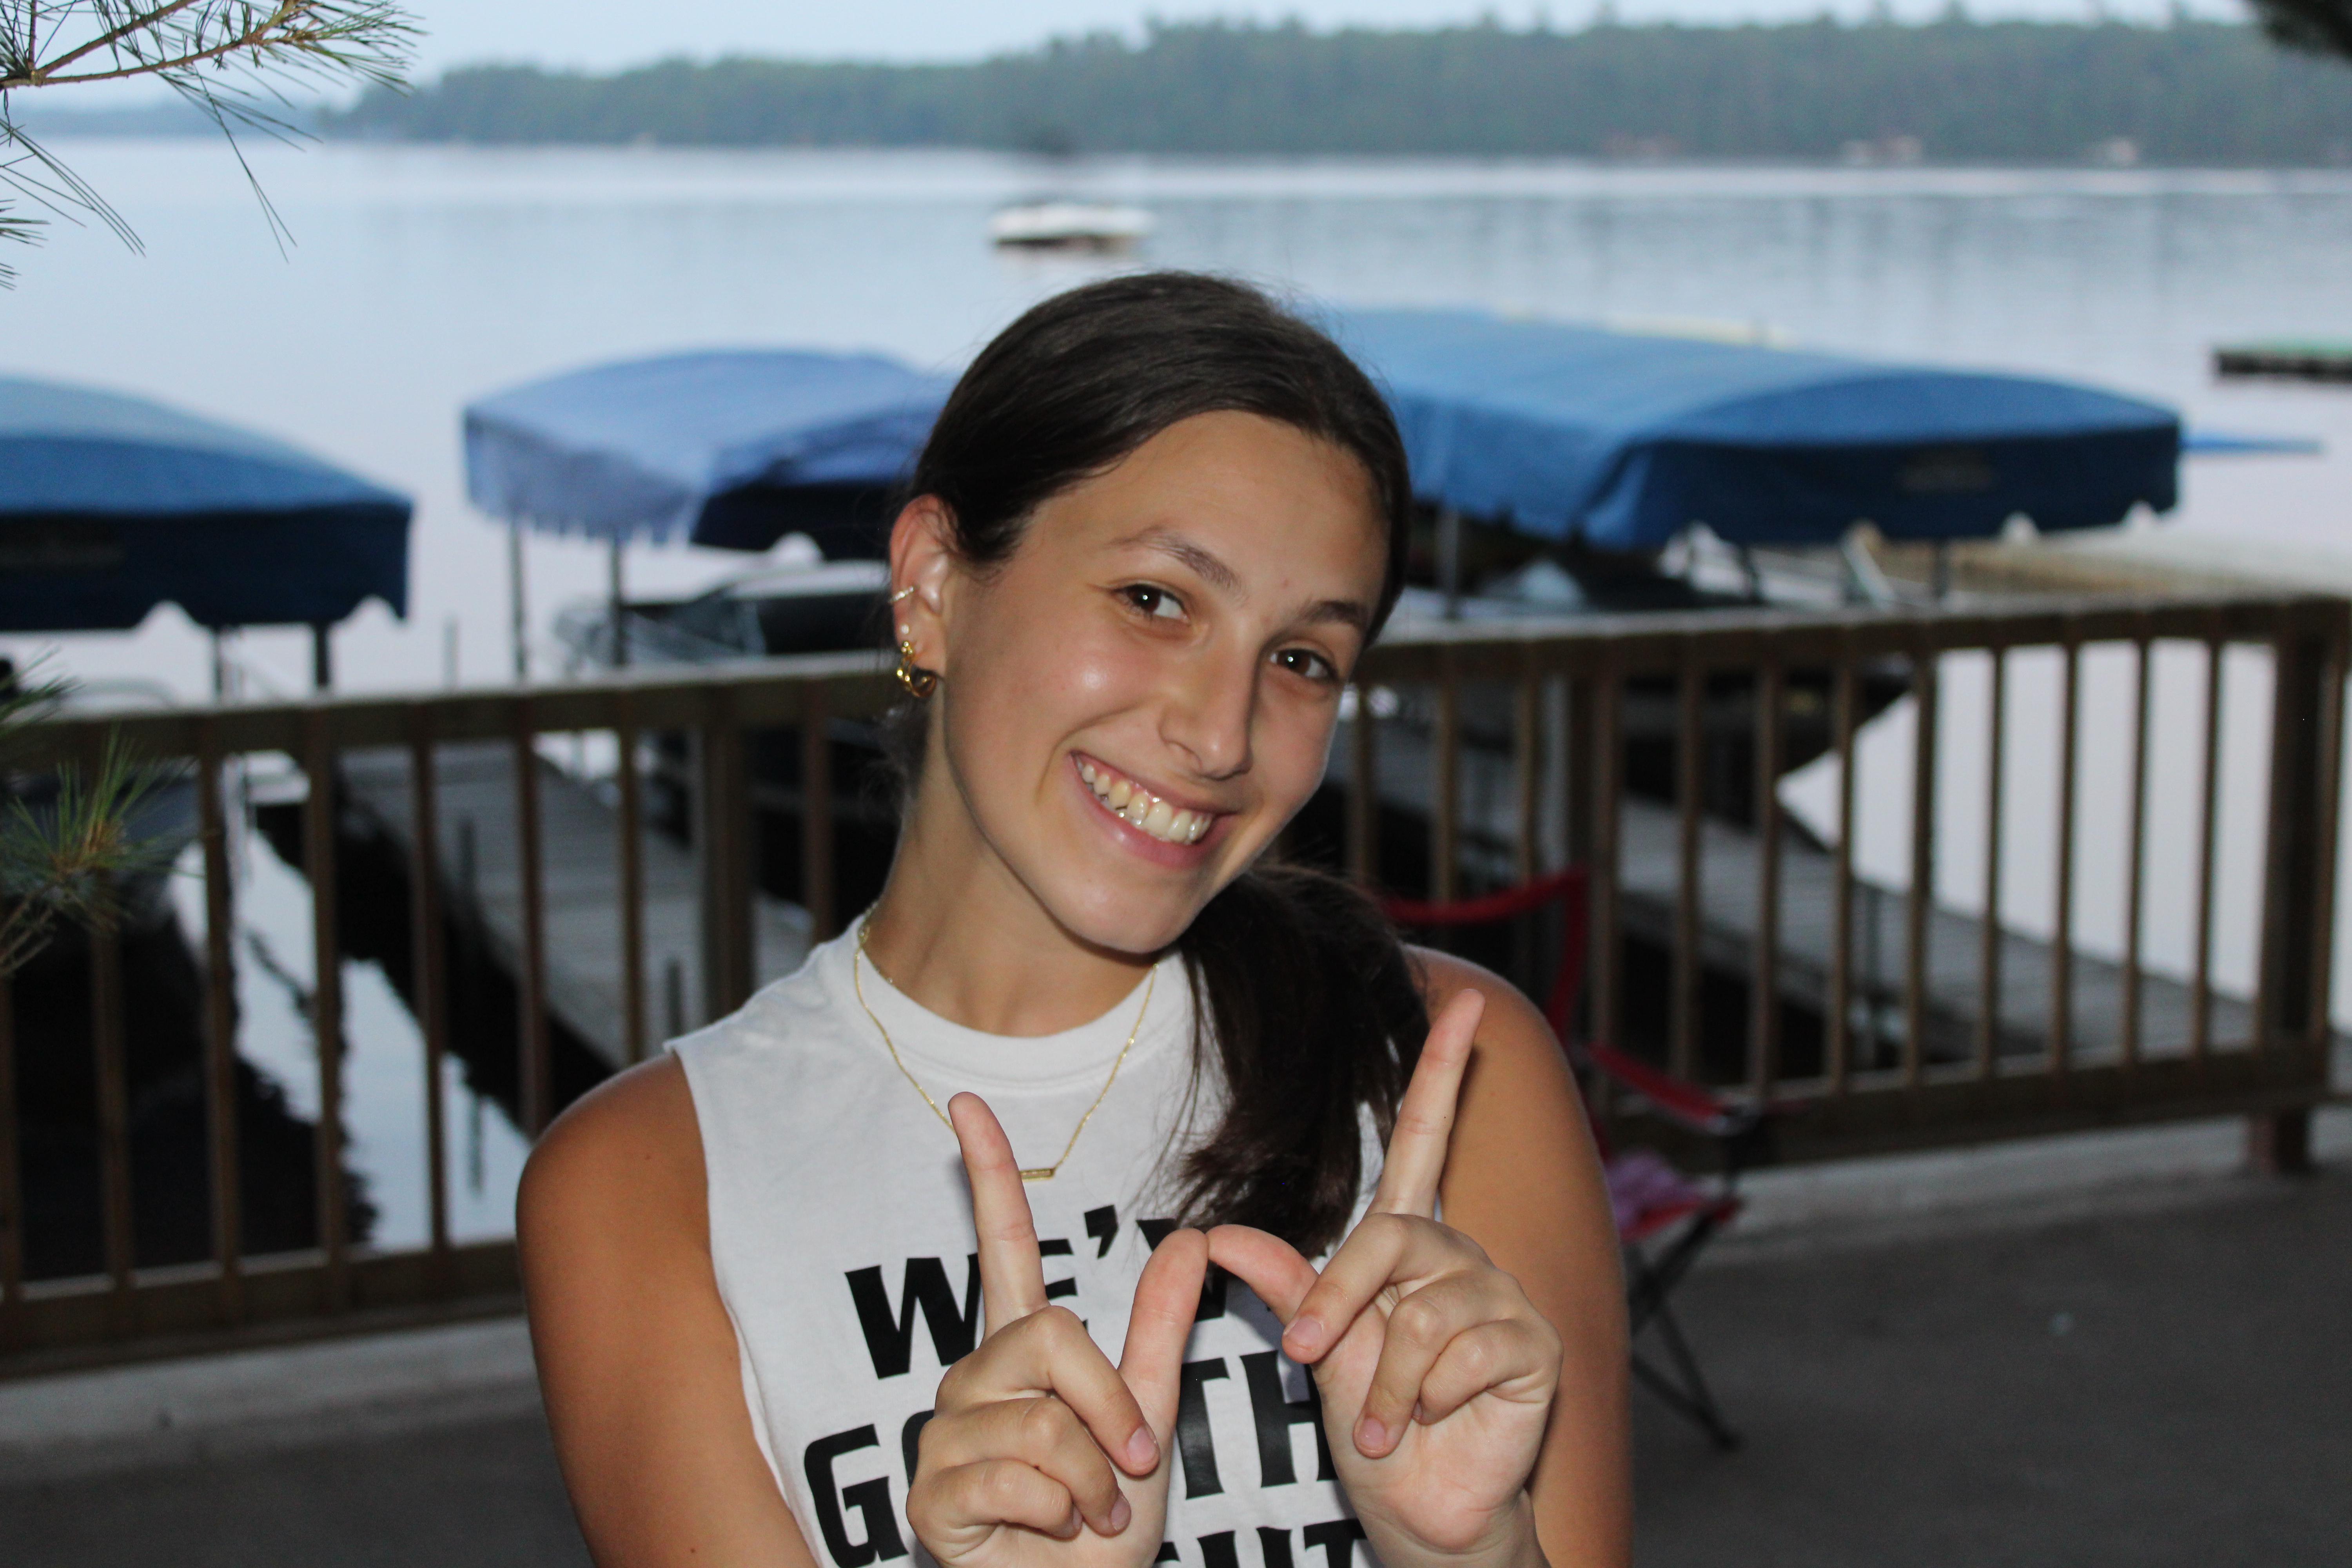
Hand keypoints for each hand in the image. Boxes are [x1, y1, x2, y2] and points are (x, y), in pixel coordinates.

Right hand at [907, 1093, 1208, 1567]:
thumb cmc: (1106, 1525)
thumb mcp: (1150, 1420)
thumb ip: (1163, 1331)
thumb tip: (1193, 1238)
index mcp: (1022, 1354)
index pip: (1001, 1249)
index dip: (989, 1175)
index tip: (967, 1103)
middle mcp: (973, 1380)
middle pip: (1050, 1336)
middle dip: (1111, 1408)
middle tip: (1129, 1470)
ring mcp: (945, 1435)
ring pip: (1042, 1419)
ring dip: (1093, 1478)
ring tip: (1089, 1512)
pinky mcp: (930, 1495)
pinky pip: (1015, 1478)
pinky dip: (1058, 1514)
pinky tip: (1050, 1535)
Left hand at [1211, 991, 1560, 1567]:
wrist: (1422, 1513)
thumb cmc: (1374, 1430)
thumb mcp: (1318, 1352)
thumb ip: (1285, 1289)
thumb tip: (1218, 1236)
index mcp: (1409, 1243)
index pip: (1426, 1139)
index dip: (1441, 1070)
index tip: (1465, 1001)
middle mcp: (1459, 1255)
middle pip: (1391, 1237)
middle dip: (1340, 1300)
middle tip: (1308, 1358)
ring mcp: (1501, 1296)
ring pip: (1423, 1308)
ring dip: (1386, 1376)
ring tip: (1384, 1424)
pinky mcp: (1534, 1344)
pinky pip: (1466, 1349)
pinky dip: (1429, 1396)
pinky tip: (1431, 1424)